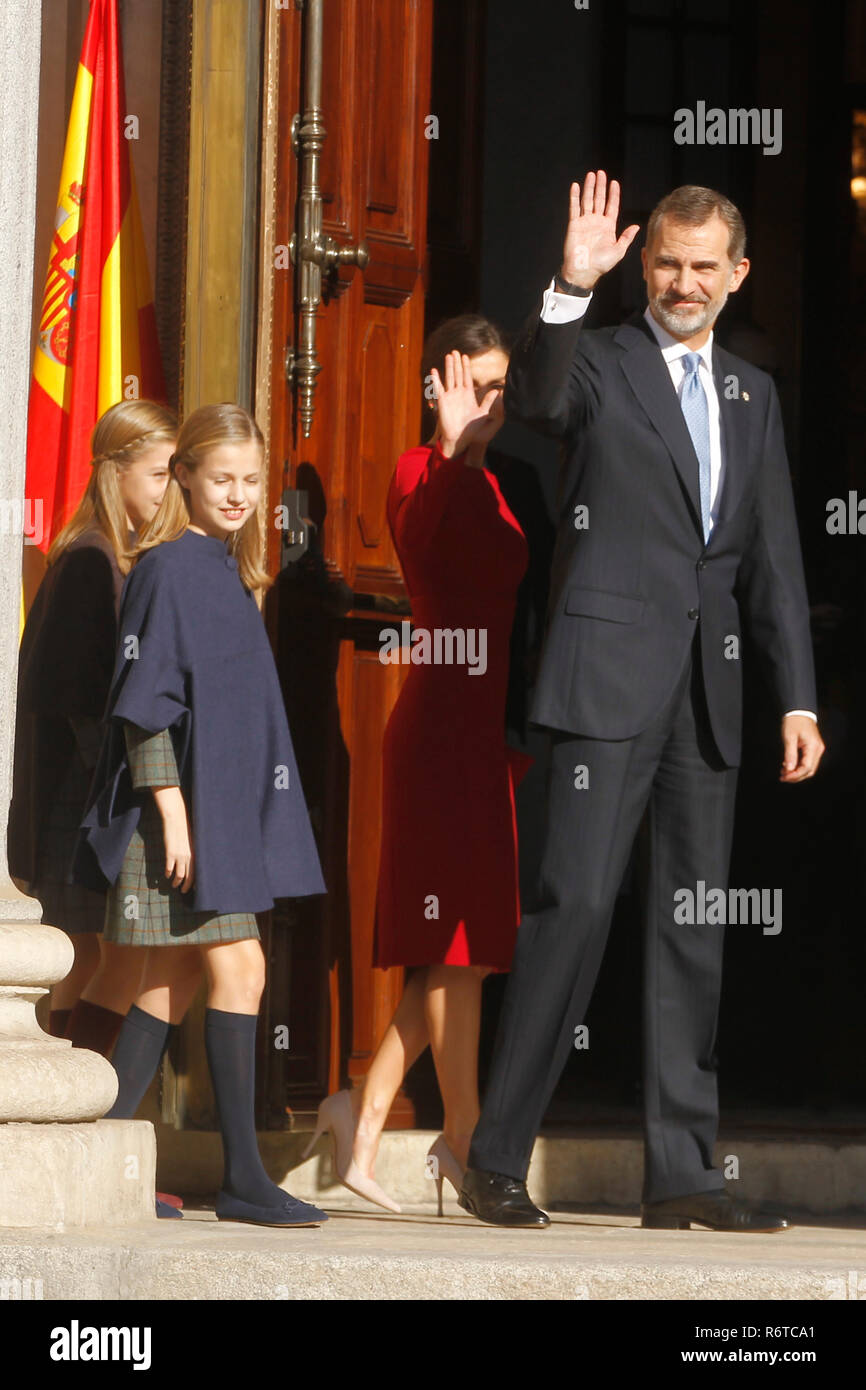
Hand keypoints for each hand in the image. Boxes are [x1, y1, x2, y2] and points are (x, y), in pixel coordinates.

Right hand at [153, 787, 194, 891]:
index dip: (196, 882)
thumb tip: (192, 862)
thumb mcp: (192, 842)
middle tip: (184, 892)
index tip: (195, 890)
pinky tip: (166, 875)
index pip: (198, 872)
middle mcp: (189, 856)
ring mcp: (180, 855)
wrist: (176, 819)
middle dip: (186, 886)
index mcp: (196, 853)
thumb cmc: (184, 830)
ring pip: (179, 875)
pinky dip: (168, 874)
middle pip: (189, 876)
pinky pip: (169, 868)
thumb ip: (192, 853)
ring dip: (176, 882)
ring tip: (174, 886)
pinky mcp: (170, 853)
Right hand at [431, 351, 504, 461]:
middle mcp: (459, 393)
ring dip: (449, 367)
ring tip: (448, 356)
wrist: (460, 437)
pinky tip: (434, 371)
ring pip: (449, 378)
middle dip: (457, 363)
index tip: (465, 356)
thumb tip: (497, 390)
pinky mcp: (442, 401)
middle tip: (455, 351)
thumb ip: (488, 401)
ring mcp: (450, 396)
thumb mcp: (482, 413)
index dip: (466, 366)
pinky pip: (438, 388)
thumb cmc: (472, 428)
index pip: (467, 377)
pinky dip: (436, 380)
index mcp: (468, 394)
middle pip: (458, 374)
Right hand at [560, 170, 639, 289]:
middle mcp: (597, 222)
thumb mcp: (618, 251)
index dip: (613, 194)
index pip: (611, 206)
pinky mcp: (574, 224)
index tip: (614, 183)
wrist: (584, 271)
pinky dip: (574, 197)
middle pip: (599, 200)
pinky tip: (575, 186)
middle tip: (601, 173)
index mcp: (608, 227)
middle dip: (600, 186)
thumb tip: (636, 226)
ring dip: (589, 187)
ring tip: (591, 175)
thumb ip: (626, 237)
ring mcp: (585, 222)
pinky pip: (574, 208)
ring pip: (587, 200)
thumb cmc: (601, 264)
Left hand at [779, 715, 824, 782]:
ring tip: (783, 772)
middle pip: (809, 771)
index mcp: (813, 747)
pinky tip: (788, 766)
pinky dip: (798, 766)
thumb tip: (789, 769)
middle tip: (782, 777)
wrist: (799, 711)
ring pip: (809, 768)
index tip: (784, 777)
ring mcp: (817, 749)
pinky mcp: (813, 748)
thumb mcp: (789, 737)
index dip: (795, 775)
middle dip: (796, 776)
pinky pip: (807, 762)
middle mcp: (818, 750)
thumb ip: (789, 754)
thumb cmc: (794, 722)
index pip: (806, 768)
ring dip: (797, 772)